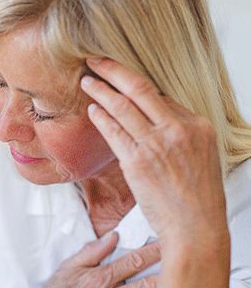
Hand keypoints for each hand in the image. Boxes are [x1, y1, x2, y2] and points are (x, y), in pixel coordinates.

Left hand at [80, 58, 228, 247]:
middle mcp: (177, 129)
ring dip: (100, 91)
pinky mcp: (137, 161)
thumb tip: (153, 117)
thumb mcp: (199, 155)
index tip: (119, 78)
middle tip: (95, 61)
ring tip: (87, 81)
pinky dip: (100, 118)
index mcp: (196, 125)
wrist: (195, 226)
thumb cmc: (196, 196)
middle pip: (140, 89)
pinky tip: (92, 109)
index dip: (135, 87)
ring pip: (122, 107)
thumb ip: (178, 133)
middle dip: (113, 70)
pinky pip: (114, 132)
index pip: (161, 96)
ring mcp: (156, 144)